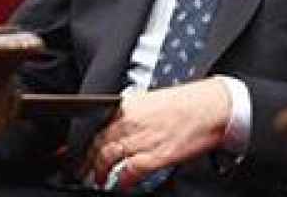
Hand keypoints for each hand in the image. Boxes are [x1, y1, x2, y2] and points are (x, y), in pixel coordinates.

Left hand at [80, 79, 230, 189]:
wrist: (212, 107)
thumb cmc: (187, 103)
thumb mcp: (150, 101)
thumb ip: (130, 113)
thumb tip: (116, 126)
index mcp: (127, 107)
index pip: (95, 127)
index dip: (82, 144)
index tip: (73, 154)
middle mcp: (131, 122)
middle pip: (99, 145)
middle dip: (87, 162)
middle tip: (82, 172)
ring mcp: (143, 139)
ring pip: (109, 158)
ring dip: (100, 172)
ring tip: (96, 181)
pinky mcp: (158, 155)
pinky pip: (131, 170)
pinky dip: (122, 179)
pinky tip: (119, 184)